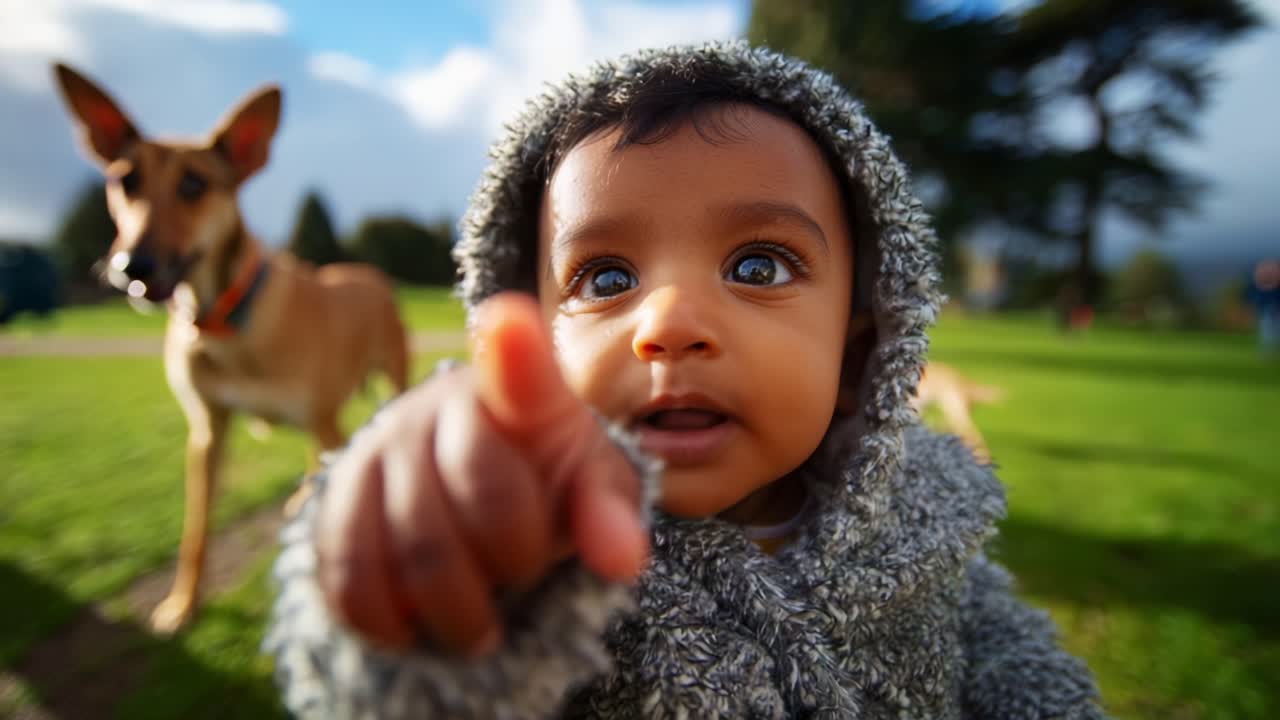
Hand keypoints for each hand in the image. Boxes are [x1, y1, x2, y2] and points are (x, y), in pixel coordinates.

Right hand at [313, 292, 646, 654]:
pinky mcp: (336, 498)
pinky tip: (416, 629)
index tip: (511, 321)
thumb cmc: (547, 485)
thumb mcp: (591, 489)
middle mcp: (440, 404)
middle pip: (479, 497)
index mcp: (519, 392)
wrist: (477, 495)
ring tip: (482, 627)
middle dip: (515, 562)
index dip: (513, 350)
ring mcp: (379, 446)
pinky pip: (349, 575)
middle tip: (525, 577)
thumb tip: (621, 561)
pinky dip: (387, 621)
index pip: (519, 372)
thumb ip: (608, 514)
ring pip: (411, 548)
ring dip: (454, 611)